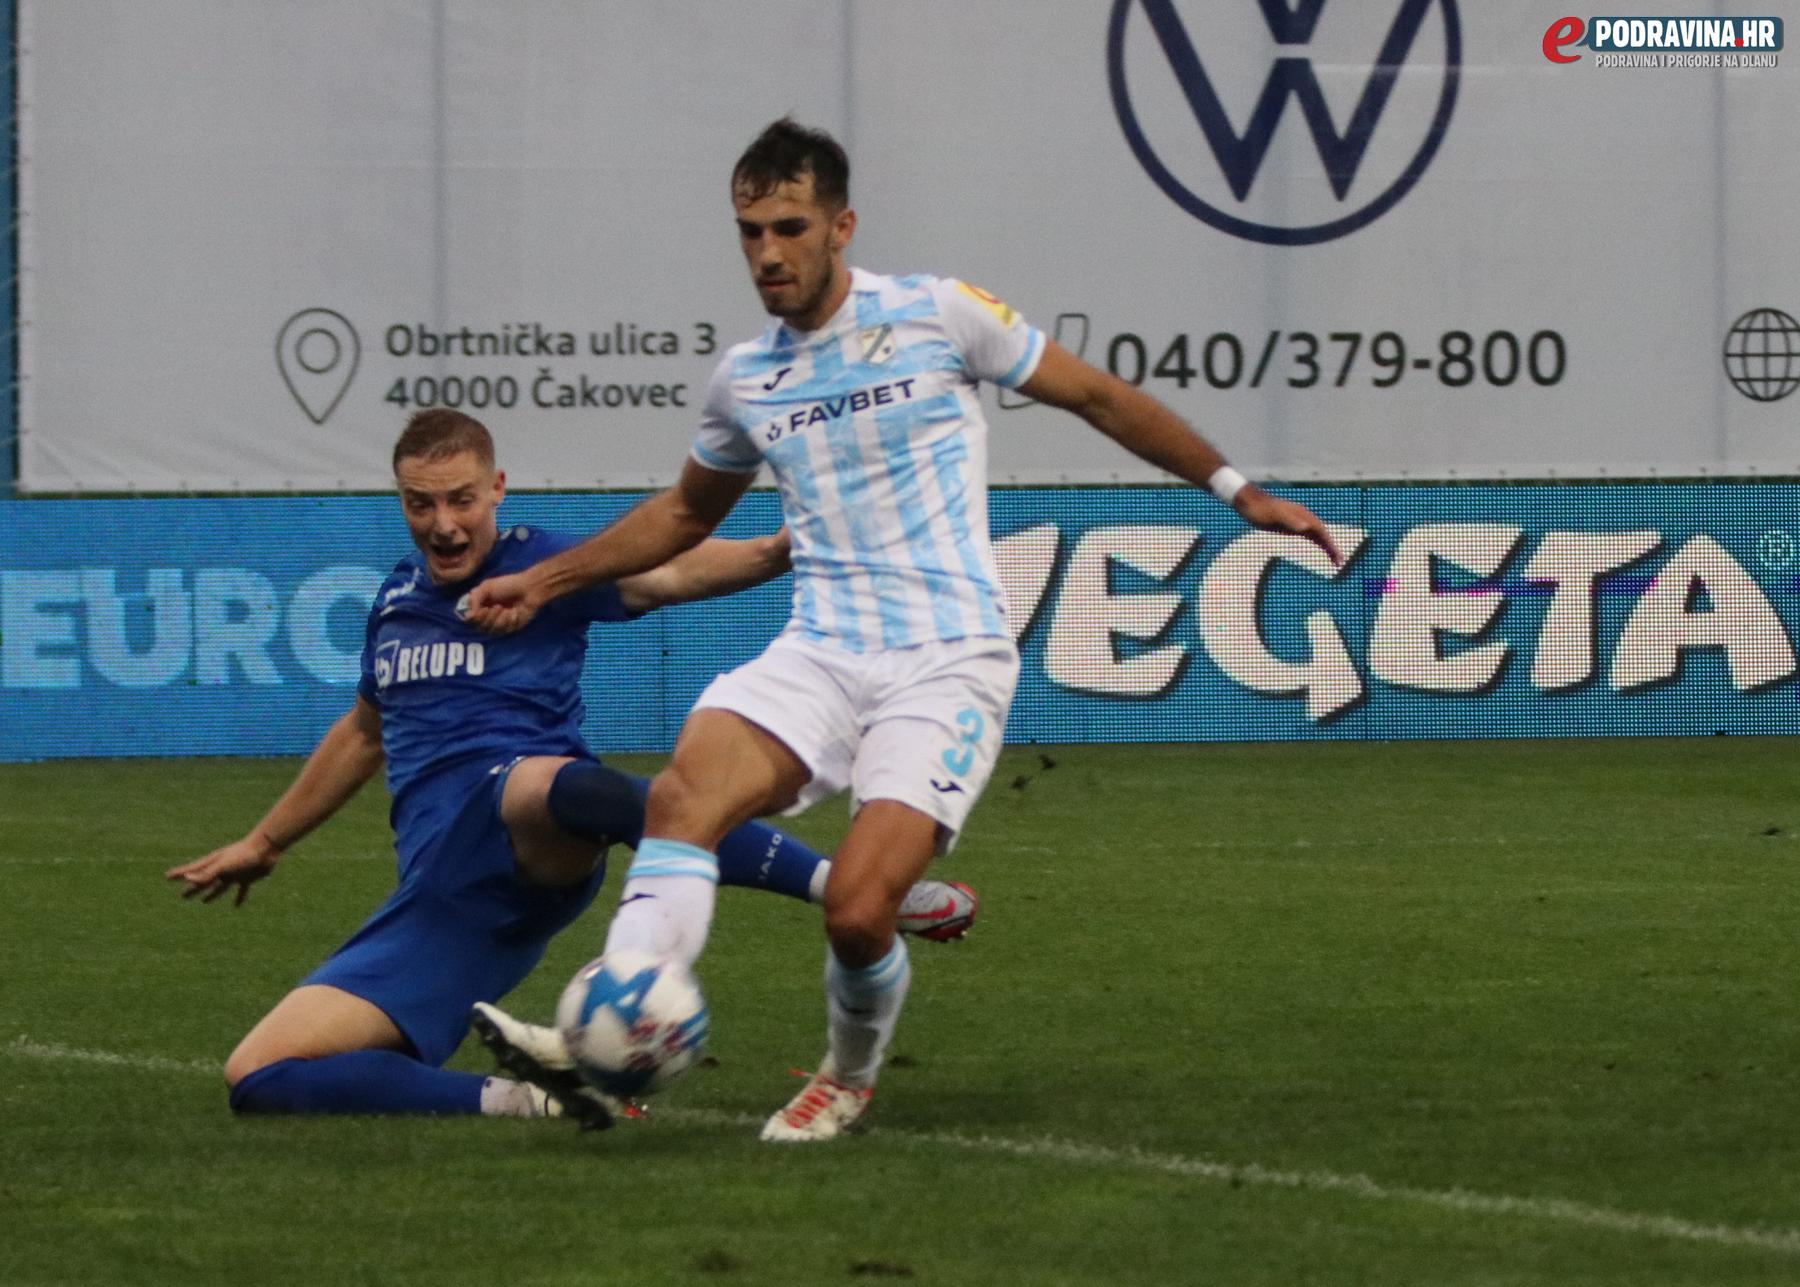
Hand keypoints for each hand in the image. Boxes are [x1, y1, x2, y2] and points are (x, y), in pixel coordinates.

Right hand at [165, 836, 280, 906]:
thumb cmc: (243, 855)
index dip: (180, 874)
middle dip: (193, 888)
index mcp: (213, 863)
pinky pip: (242, 890)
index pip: (193, 870)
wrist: (266, 849)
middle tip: (182, 896)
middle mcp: (222, 869)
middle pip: (204, 881)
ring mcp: (234, 873)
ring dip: (211, 894)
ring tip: (203, 901)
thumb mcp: (223, 865)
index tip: (167, 876)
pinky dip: (239, 897)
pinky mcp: (247, 877)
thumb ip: (206, 873)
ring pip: (220, 886)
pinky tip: (237, 906)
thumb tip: (187, 878)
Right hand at [462, 571, 543, 633]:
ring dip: (497, 618)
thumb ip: (474, 599)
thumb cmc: (508, 585)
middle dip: (486, 618)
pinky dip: (507, 620)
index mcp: (481, 606)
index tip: (478, 611)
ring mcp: (500, 623)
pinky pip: (504, 630)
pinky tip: (513, 612)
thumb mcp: (487, 587)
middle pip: (479, 627)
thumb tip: (468, 615)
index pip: (470, 619)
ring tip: (503, 608)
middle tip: (495, 607)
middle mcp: (488, 617)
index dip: (472, 618)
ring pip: (491, 630)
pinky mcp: (511, 628)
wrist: (529, 589)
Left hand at [1233, 485, 1344, 565]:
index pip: (1320, 530)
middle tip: (1340, 563)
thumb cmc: (1260, 510)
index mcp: (1302, 515)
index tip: (1336, 554)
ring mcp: (1299, 522)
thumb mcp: (1274, 516)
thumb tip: (1305, 527)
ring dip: (1327, 548)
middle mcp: (1304, 518)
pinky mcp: (1292, 527)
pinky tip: (1322, 551)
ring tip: (1336, 562)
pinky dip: (1318, 544)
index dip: (1329, 542)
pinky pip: (1309, 537)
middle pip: (1323, 534)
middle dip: (1332, 548)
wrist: (1249, 503)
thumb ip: (1289, 521)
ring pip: (1318, 536)